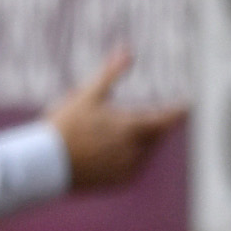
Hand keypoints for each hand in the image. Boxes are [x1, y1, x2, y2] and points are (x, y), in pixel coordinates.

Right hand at [45, 49, 184, 189]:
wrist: (44, 165)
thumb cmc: (65, 126)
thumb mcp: (87, 95)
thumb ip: (111, 74)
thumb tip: (127, 49)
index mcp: (131, 127)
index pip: (166, 119)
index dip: (177, 111)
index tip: (186, 105)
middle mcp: (134, 150)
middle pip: (155, 135)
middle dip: (152, 125)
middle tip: (138, 117)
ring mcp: (127, 167)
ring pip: (145, 151)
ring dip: (140, 142)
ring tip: (115, 135)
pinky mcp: (118, 181)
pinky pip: (133, 167)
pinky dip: (129, 157)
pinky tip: (108, 153)